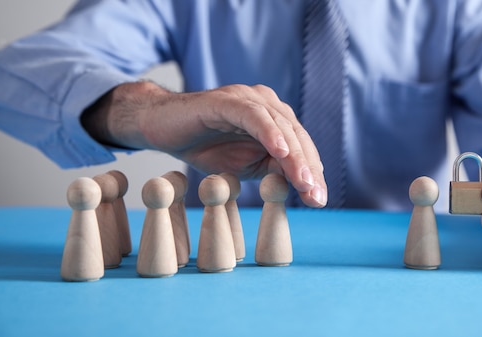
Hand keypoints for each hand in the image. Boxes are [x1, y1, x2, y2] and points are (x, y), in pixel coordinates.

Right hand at [81, 81, 326, 206]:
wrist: (162, 128)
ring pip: (281, 128)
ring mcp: (249, 99)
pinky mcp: (229, 100)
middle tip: (316, 197)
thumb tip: (303, 185)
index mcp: (276, 120)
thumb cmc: (205, 146)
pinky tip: (279, 152)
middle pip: (297, 138)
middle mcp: (268, 105)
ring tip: (304, 182)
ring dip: (294, 157)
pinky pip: (254, 116)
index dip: (312, 173)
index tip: (319, 199)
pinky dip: (269, 133)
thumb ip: (273, 170)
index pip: (301, 147)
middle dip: (309, 169)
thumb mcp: (246, 166)